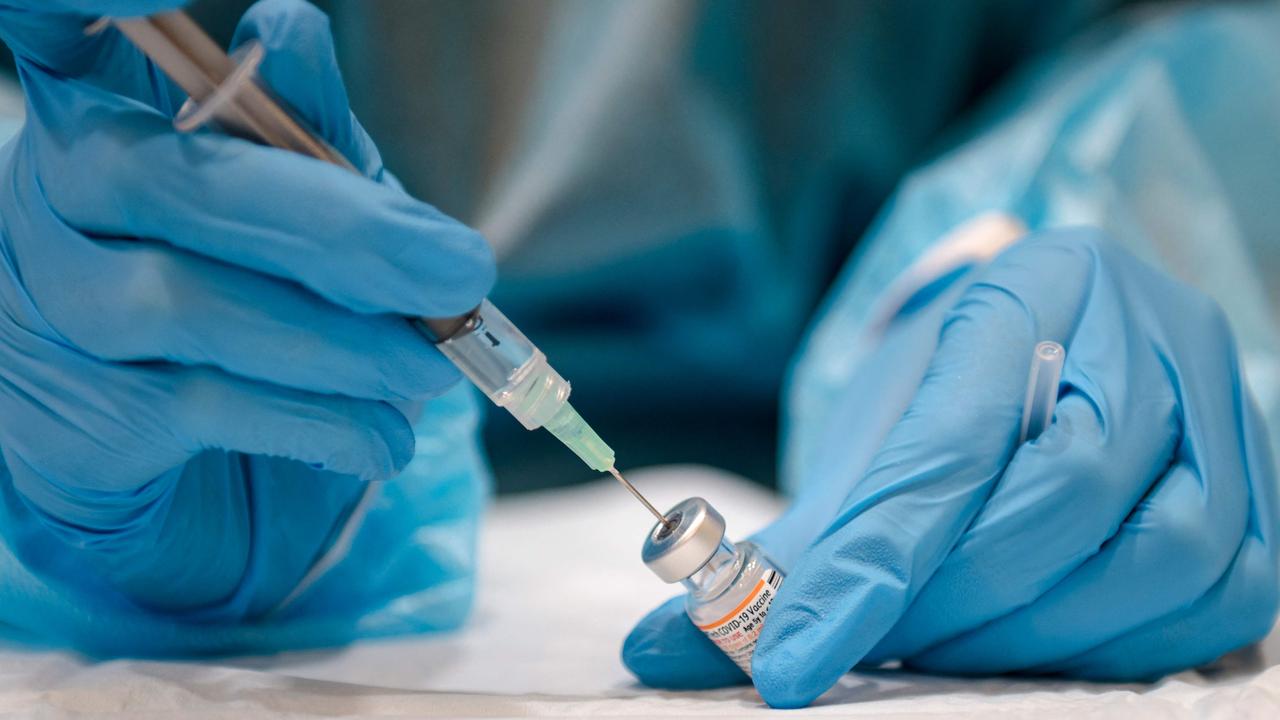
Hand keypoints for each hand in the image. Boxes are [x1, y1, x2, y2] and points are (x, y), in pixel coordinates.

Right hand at [0, 0, 492, 620]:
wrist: (203, 478)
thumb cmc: (260, 309)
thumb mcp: (304, 210)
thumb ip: (305, 132)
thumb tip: (288, 30)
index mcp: (106, 115)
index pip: (64, 26)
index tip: (217, 1)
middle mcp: (56, 199)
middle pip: (172, 179)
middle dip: (340, 229)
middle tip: (461, 270)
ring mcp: (50, 313)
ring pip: (186, 302)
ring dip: (340, 342)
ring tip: (430, 369)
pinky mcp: (71, 426)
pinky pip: (201, 408)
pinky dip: (318, 422)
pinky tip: (382, 436)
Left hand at [624, 230, 1277, 706]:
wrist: (1058, 345)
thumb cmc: (951, 387)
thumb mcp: (872, 434)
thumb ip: (789, 543)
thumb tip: (660, 652)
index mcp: (1032, 283)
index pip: (949, 438)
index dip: (867, 564)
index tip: (784, 664)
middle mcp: (1149, 329)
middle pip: (1060, 497)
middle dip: (949, 598)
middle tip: (871, 641)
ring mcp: (1226, 411)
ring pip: (1154, 559)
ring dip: (1027, 634)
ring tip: (942, 643)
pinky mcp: (1265, 497)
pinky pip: (1214, 603)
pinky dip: (1111, 648)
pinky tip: (1032, 642)